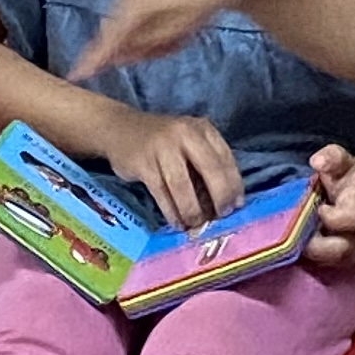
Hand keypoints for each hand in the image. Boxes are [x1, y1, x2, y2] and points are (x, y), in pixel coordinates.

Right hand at [73, 0, 260, 80]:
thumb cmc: (204, 4)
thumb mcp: (175, 32)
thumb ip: (142, 45)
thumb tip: (114, 57)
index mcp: (134, 0)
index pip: (108, 36)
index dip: (93, 58)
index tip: (76, 75)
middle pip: (118, 29)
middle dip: (137, 46)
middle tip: (169, 47)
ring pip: (129, 21)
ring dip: (148, 35)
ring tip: (179, 33)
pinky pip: (137, 9)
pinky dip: (152, 22)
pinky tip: (176, 21)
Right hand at [95, 108, 240, 227]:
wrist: (119, 129)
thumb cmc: (161, 142)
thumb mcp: (188, 143)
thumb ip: (206, 165)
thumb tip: (226, 202)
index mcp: (202, 129)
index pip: (226, 159)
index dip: (234, 185)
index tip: (236, 206)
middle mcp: (185, 134)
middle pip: (210, 170)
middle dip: (219, 198)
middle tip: (220, 217)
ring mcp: (162, 147)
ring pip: (183, 186)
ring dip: (192, 210)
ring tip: (196, 225)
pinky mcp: (143, 163)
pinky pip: (161, 193)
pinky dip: (171, 211)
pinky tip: (177, 222)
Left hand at [300, 146, 354, 267]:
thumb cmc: (344, 179)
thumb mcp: (341, 162)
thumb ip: (331, 157)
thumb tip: (317, 161)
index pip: (350, 220)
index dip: (330, 218)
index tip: (317, 208)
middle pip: (341, 251)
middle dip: (315, 246)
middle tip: (296, 234)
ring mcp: (354, 251)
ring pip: (332, 264)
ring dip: (310, 255)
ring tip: (295, 241)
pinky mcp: (344, 263)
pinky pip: (326, 269)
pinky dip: (310, 262)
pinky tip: (298, 250)